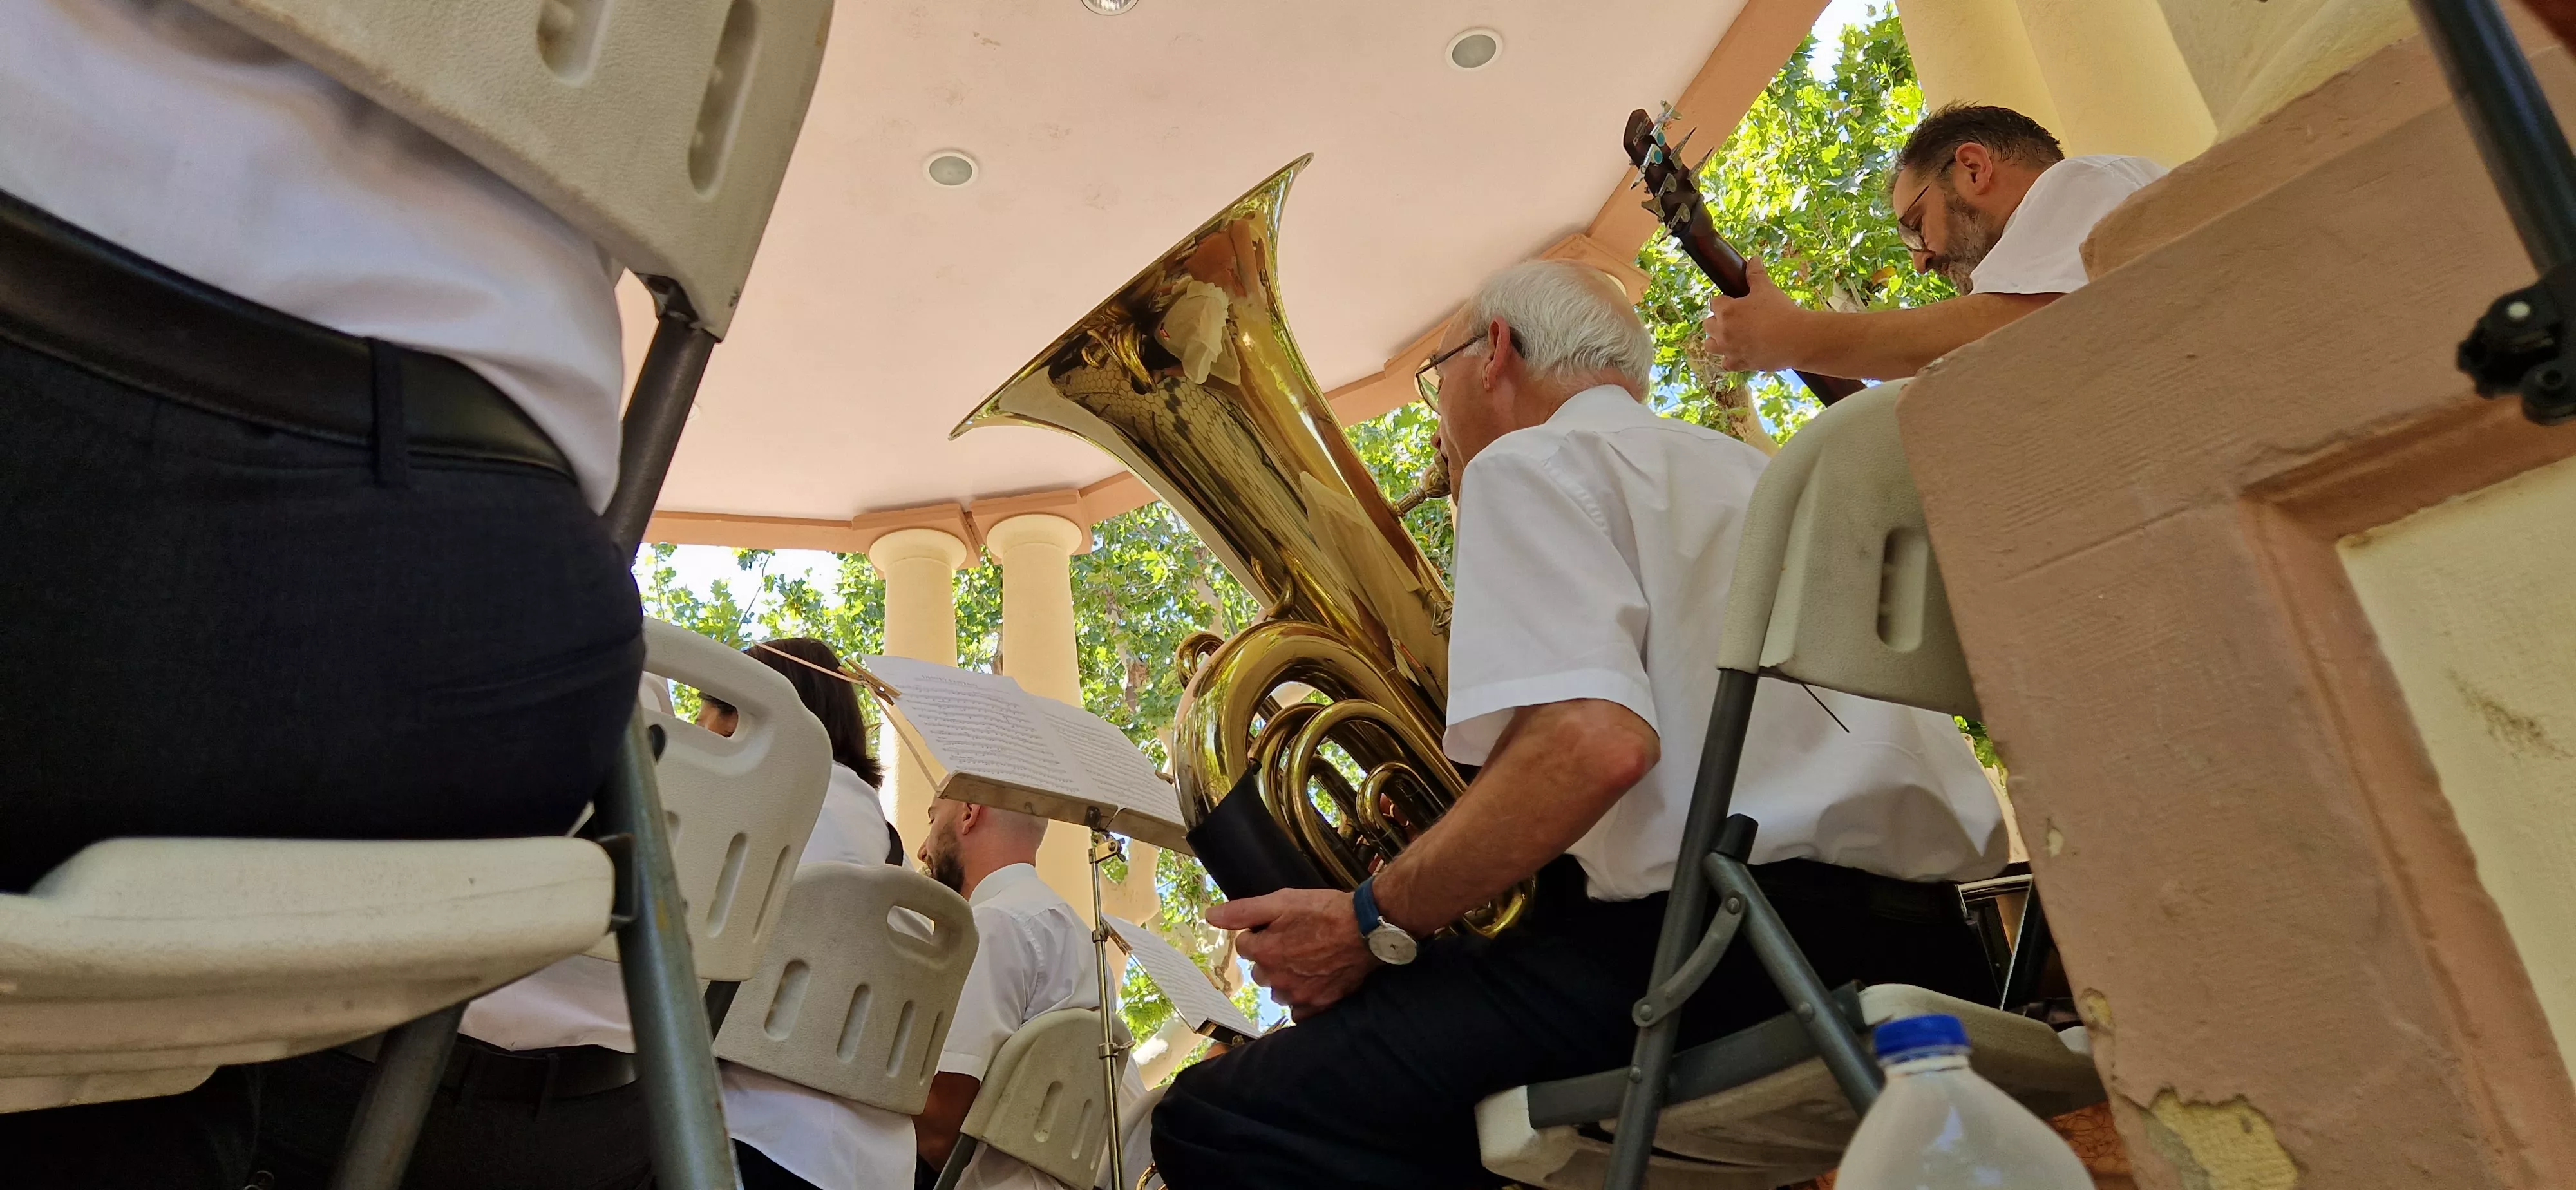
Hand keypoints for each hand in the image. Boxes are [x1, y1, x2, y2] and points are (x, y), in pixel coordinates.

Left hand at [1208, 887, 1376, 1018]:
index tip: (1281, 926)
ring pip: (1278, 990)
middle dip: (1271, 957)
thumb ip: (1243, 911)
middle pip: (1260, 971)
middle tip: (1297, 941)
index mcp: (1264, 952)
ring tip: (1308, 959)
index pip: (1245, 946)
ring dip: (1286, 978)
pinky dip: (1302, 999)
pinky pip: (1299, 1011)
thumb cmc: (1326, 911)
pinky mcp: (1319, 1006)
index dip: (1261, 933)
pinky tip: (1315, 982)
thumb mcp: (1282, 901)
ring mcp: (1298, 995)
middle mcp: (1277, 979)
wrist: (1368, 928)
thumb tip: (1210, 916)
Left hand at [1700, 257, 1811, 373]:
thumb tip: (1753, 258)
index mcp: (1726, 311)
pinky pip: (1726, 363)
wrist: (1796, 339)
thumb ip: (1756, 274)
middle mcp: (1722, 331)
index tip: (1736, 302)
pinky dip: (1730, 359)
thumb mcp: (1766, 288)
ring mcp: (1729, 349)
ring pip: (1710, 345)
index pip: (1715, 302)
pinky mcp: (1739, 364)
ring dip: (1716, 339)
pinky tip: (1739, 353)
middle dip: (1718, 320)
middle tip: (1735, 318)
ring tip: (1729, 336)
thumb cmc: (1780, 311)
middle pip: (1708, 324)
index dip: (1725, 301)